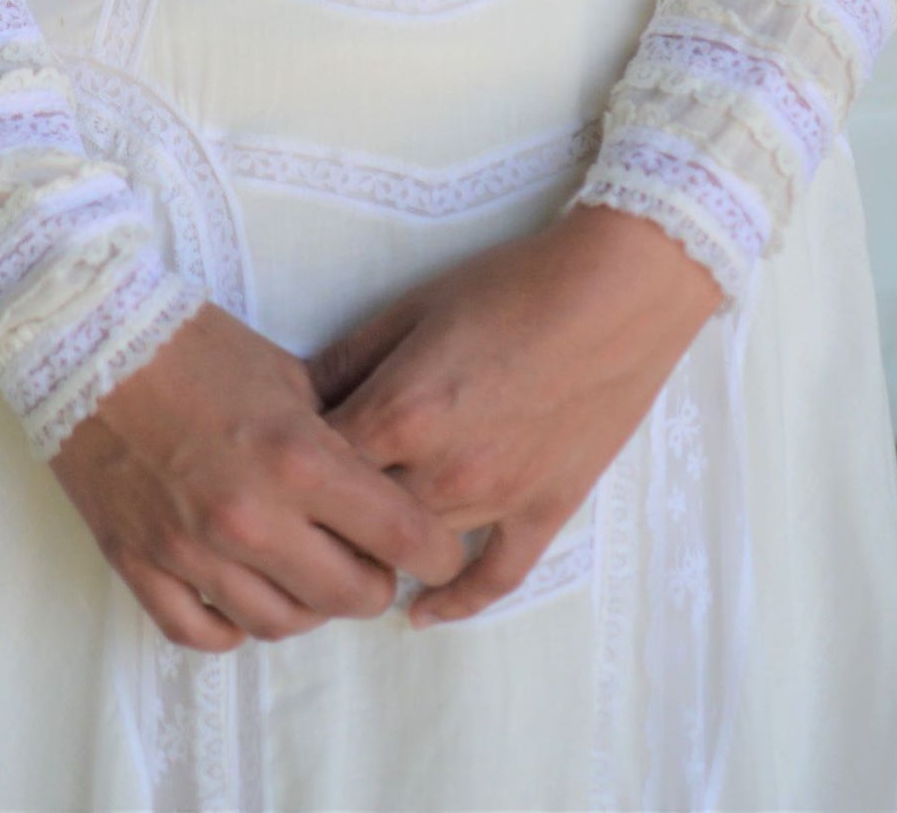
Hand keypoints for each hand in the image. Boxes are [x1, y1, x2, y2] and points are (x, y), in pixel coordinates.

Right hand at [49, 301, 470, 651]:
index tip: (440, 549)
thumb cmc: (193, 345)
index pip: (400, 534)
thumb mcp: (285, 373)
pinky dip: (232, 625)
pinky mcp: (140, 565)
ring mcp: (191, 550)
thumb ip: (335, 434)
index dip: (436, 550)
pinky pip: (202, 634)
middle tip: (373, 558)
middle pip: (350, 595)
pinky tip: (244, 594)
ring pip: (280, 624)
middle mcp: (251, 517)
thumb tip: (377, 480)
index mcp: (297, 458)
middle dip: (375, 580)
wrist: (87, 342)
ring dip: (308, 606)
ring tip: (309, 574)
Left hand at [304, 204, 724, 628]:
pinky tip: (420, 611)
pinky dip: (454, 601)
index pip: (316, 468)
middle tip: (310, 503)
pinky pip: (495, 578)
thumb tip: (294, 400)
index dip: (292, 464)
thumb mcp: (412, 306)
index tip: (280, 459)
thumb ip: (348, 358)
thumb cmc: (511, 285)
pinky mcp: (544, 512)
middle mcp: (440, 470)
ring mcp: (495, 499)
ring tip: (352, 540)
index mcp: (400, 412)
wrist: (616, 292)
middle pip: (358, 520)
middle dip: (329, 512)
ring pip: (416, 550)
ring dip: (382, 547)